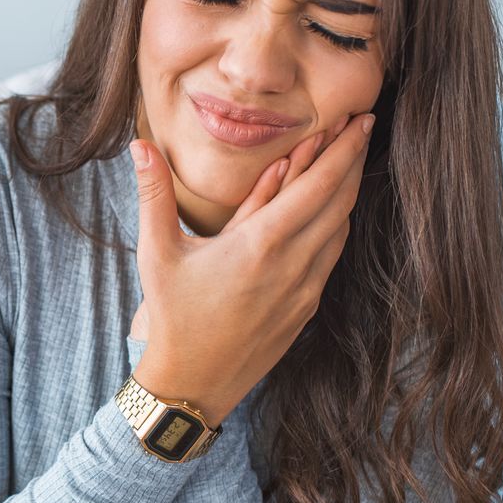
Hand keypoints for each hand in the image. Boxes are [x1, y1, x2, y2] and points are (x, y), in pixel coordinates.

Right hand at [128, 111, 372, 422]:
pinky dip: (335, 225)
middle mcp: (292, 266)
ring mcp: (305, 290)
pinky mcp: (306, 309)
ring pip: (341, 229)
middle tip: (363, 126)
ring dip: (347, 192)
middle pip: (341, 201)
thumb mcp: (158, 253)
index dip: (344, 148)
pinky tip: (329, 211)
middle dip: (354, 159)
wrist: (192, 384)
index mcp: (260, 245)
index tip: (359, 119)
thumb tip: (140, 145)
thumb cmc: (173, 317)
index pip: (319, 185)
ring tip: (347, 161)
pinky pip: (330, 256)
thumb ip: (155, 194)